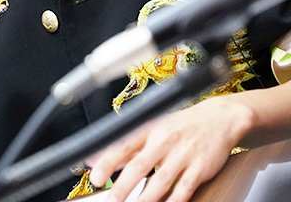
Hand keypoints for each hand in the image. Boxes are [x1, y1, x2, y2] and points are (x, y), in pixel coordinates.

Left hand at [88, 95, 254, 201]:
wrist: (218, 119)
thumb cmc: (181, 125)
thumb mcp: (152, 127)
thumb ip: (126, 145)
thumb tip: (94, 158)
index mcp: (150, 129)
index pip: (124, 144)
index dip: (108, 161)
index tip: (95, 177)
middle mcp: (164, 140)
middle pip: (140, 166)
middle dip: (123, 187)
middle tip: (112, 200)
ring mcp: (182, 155)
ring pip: (160, 182)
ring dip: (145, 200)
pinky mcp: (199, 169)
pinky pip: (183, 190)